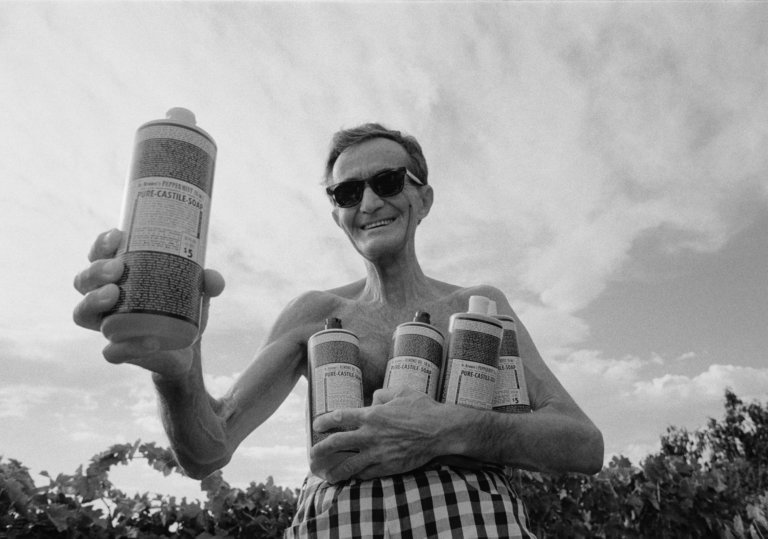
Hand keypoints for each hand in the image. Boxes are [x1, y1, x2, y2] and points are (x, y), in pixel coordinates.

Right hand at [73, 229, 224, 377]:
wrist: (184, 347)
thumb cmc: (180, 308)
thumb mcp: (196, 291)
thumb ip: (207, 282)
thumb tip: (213, 279)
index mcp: (116, 277)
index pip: (98, 255)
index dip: (101, 244)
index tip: (118, 235)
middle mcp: (103, 300)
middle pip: (83, 281)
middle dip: (95, 271)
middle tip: (117, 268)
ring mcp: (107, 327)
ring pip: (82, 314)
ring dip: (93, 301)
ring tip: (113, 294)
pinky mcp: (119, 352)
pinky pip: (112, 352)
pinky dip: (128, 346)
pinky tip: (150, 341)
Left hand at [310, 387, 445, 482]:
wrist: (440, 431)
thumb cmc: (423, 408)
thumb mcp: (402, 392)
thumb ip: (383, 394)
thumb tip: (374, 397)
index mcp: (371, 415)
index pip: (340, 417)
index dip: (324, 421)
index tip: (316, 425)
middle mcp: (370, 435)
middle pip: (336, 444)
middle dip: (320, 450)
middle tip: (312, 455)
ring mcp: (377, 453)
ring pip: (349, 466)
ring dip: (334, 471)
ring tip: (327, 475)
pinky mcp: (387, 467)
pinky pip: (366, 474)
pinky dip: (357, 476)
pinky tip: (351, 478)